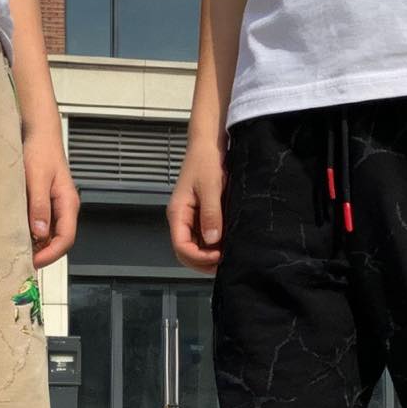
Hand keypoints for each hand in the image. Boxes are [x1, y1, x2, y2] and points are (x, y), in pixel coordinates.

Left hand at [24, 129, 78, 268]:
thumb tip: (39, 233)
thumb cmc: (40, 149)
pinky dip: (29, 233)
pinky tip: (15, 234)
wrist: (38, 132)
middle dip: (42, 253)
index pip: (66, 239)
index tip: (34, 262)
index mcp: (68, 203)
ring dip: (35, 245)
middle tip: (20, 261)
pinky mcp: (43, 203)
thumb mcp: (37, 177)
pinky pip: (39, 225)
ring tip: (15, 250)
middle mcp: (64, 208)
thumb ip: (39, 205)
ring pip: (48, 235)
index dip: (51, 254)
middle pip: (58, 241)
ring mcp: (54, 207)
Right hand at [168, 139, 225, 274]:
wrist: (209, 144)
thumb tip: (213, 241)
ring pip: (195, 247)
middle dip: (203, 262)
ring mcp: (191, 219)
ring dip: (209, 255)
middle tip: (226, 263)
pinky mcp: (201, 215)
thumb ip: (211, 214)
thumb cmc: (207, 161)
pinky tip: (228, 245)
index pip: (181, 247)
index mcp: (178, 213)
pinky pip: (204, 237)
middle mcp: (182, 220)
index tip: (218, 256)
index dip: (199, 257)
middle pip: (186, 252)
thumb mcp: (210, 187)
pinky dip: (214, 246)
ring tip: (228, 256)